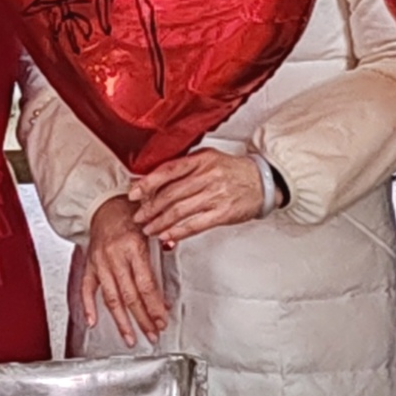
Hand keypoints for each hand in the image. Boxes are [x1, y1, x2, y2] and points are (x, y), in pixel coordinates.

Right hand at [80, 196, 168, 346]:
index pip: (146, 285)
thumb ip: (162, 246)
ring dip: (122, 321)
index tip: (162, 320)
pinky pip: (87, 288)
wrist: (102, 202)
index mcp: (133, 247)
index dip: (155, 307)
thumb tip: (171, 270)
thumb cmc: (128, 213)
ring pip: (111, 298)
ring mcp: (100, 263)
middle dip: (143, 319)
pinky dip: (88, 307)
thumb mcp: (150, 226)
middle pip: (130, 296)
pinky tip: (94, 322)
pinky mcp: (89, 264)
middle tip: (153, 334)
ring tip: (130, 337)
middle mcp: (115, 257)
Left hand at [130, 149, 269, 244]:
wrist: (263, 181)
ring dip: (160, 222)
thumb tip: (151, 180)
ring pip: (180, 211)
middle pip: (171, 194)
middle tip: (138, 217)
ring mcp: (216, 195)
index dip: (147, 183)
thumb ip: (183, 169)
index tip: (132, 194)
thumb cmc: (232, 171)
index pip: (168, 170)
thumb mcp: (208, 160)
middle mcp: (208, 175)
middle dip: (150, 208)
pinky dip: (178, 232)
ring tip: (148, 229)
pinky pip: (195, 224)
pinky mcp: (223, 213)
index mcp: (201, 159)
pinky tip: (167, 236)